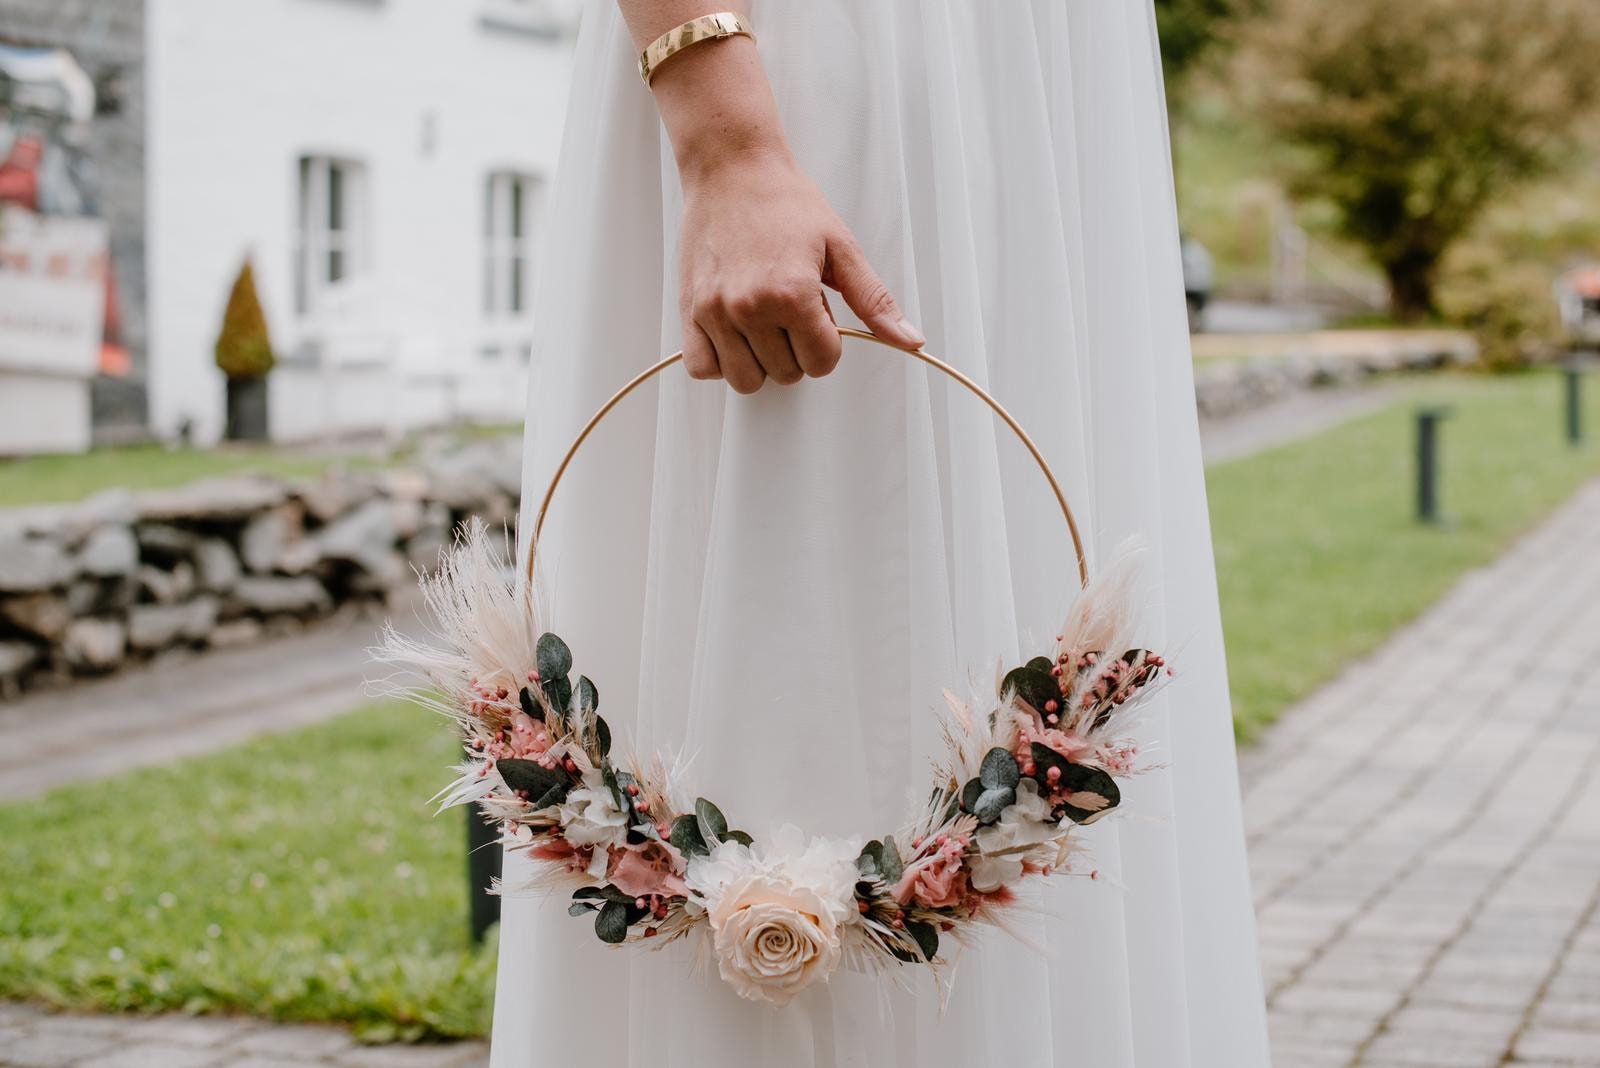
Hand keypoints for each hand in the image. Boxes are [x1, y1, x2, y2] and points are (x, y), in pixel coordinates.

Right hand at [677, 147, 923, 393]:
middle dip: (797, 349)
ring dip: (761, 361)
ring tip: (764, 324)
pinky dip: (719, 362)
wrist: (731, 169)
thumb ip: (874, 301)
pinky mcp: (689, 310)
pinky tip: (735, 335)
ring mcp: (714, 311)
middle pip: (786, 374)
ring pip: (746, 380)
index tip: (818, 313)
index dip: (828, 342)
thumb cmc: (786, 202)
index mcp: (792, 294)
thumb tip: (911, 340)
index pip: (821, 362)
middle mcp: (750, 308)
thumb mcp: (841, 247)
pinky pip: (702, 367)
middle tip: (790, 309)